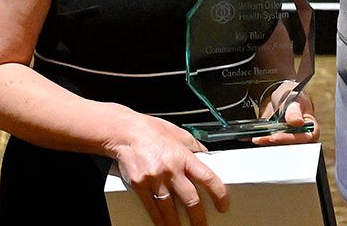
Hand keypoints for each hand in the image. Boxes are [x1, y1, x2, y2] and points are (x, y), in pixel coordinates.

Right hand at [109, 113, 227, 225]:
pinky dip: (158, 219)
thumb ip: (193, 146)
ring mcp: (154, 179)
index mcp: (183, 157)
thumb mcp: (178, 133)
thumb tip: (207, 156)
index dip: (218, 194)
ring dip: (177, 224)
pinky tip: (163, 225)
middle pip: (190, 200)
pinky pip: (151, 207)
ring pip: (170, 208)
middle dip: (198, 218)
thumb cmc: (150, 130)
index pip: (207, 178)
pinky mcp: (139, 185)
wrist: (124, 132)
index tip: (223, 205)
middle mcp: (170, 169)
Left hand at [250, 88, 319, 145]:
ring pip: (278, 146)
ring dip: (266, 143)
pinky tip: (251, 137)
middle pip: (290, 145)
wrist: (280, 95)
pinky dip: (260, 139)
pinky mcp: (276, 138)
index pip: (304, 138)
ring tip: (255, 138)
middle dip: (275, 143)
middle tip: (261, 139)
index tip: (275, 137)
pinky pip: (269, 142)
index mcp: (310, 128)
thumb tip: (297, 122)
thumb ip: (294, 111)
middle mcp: (300, 136)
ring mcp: (287, 138)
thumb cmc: (293, 95)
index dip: (289, 139)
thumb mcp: (294, 98)